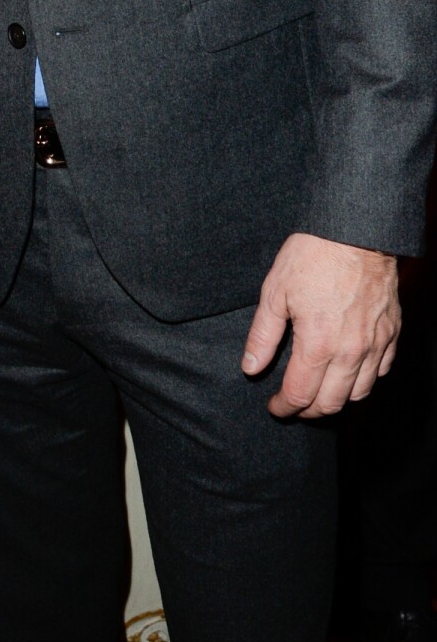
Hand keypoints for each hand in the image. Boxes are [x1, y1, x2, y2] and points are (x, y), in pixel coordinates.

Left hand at [241, 232, 400, 417]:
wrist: (356, 231)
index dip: (284, 406)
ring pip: (360, 393)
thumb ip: (263, 336)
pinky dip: (364, 379)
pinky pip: (381, 371)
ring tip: (320, 392)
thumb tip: (250, 368)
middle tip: (294, 405)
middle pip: (331, 403)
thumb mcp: (275, 292)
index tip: (275, 407)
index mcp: (319, 344)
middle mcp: (351, 351)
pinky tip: (350, 371)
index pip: (300, 394)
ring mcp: (376, 343)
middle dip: (309, 411)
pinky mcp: (392, 332)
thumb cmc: (312, 256)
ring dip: (338, 400)